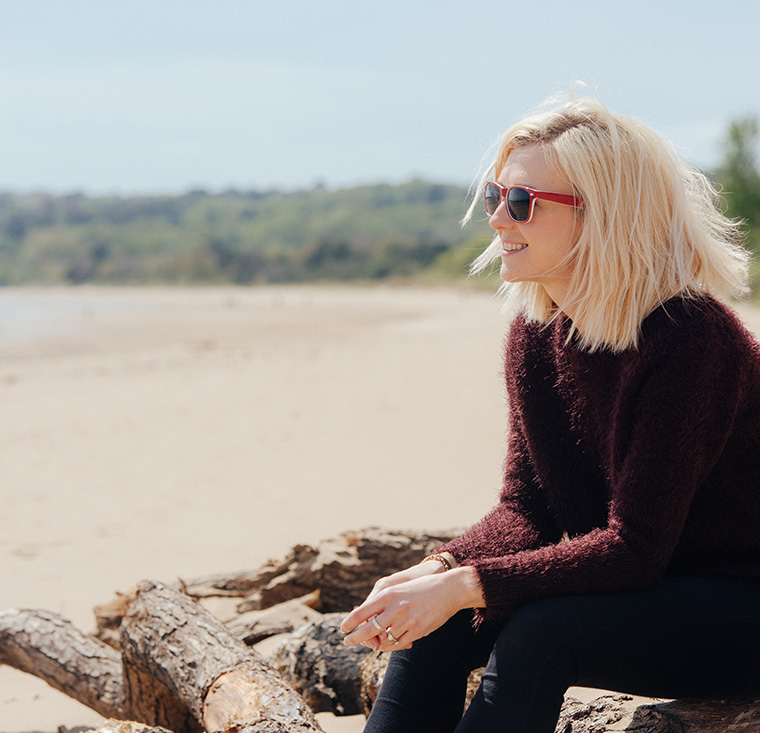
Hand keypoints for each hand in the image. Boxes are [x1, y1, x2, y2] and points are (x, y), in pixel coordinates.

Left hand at [340, 563, 483, 652]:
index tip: (343, 629)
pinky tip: (387, 646)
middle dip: (355, 638)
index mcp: (388, 594)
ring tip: (372, 644)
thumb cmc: (421, 589)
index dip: (350, 622)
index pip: (362, 611)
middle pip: (369, 629)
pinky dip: (391, 647)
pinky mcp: (418, 631)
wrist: (448, 589)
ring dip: (377, 643)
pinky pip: (398, 644)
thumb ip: (383, 604)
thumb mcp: (399, 590)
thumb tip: (366, 620)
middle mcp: (395, 607)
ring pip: (384, 639)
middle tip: (348, 642)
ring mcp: (407, 621)